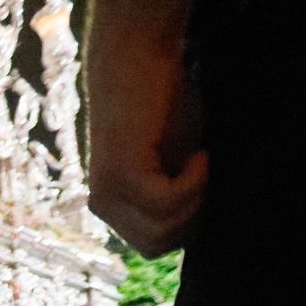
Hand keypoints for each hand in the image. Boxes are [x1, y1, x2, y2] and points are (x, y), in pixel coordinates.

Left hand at [86, 36, 206, 255]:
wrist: (142, 58)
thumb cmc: (168, 104)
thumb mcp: (178, 163)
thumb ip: (180, 200)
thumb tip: (200, 232)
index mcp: (114, 208)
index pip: (156, 246)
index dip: (190, 222)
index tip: (201, 182)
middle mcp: (103, 206)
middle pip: (159, 245)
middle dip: (193, 216)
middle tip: (202, 173)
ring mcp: (107, 193)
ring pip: (163, 230)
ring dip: (195, 198)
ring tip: (198, 160)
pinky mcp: (119, 176)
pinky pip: (166, 203)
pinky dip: (193, 181)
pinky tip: (197, 154)